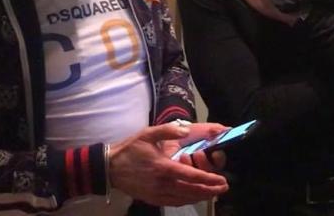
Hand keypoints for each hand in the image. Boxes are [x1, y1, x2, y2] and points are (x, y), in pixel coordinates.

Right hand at [109, 123, 228, 205]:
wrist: (109, 168)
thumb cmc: (130, 149)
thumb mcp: (147, 134)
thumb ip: (168, 130)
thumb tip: (186, 130)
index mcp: (163, 167)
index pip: (191, 176)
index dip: (208, 179)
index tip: (221, 180)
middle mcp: (162, 183)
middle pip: (191, 190)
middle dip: (210, 190)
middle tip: (223, 188)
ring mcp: (156, 193)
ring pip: (184, 199)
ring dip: (200, 197)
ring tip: (213, 193)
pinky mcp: (152, 199)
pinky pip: (173, 202)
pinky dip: (186, 201)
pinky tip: (194, 198)